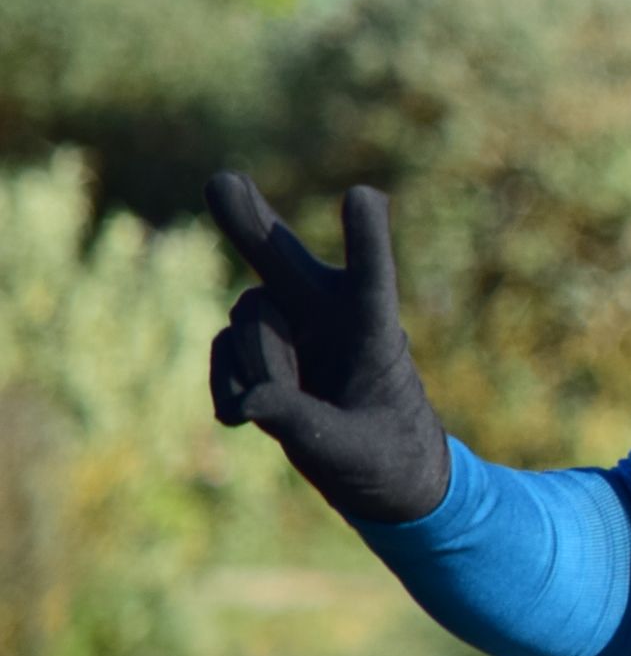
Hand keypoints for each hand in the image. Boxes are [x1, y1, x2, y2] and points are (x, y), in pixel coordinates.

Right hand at [204, 171, 450, 524]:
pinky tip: (246, 418)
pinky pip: (222, 352)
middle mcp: (329, 313)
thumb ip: (302, 424)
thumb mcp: (348, 451)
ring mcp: (288, 326)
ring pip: (247, 317)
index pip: (372, 278)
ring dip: (258, 363)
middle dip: (249, 219)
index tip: (364, 196)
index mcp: (375, 330)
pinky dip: (230, 388)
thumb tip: (247, 403)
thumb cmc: (384, 457)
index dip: (365, 238)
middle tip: (221, 181)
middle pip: (283, 256)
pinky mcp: (255, 348)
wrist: (376, 474)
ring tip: (289, 402)